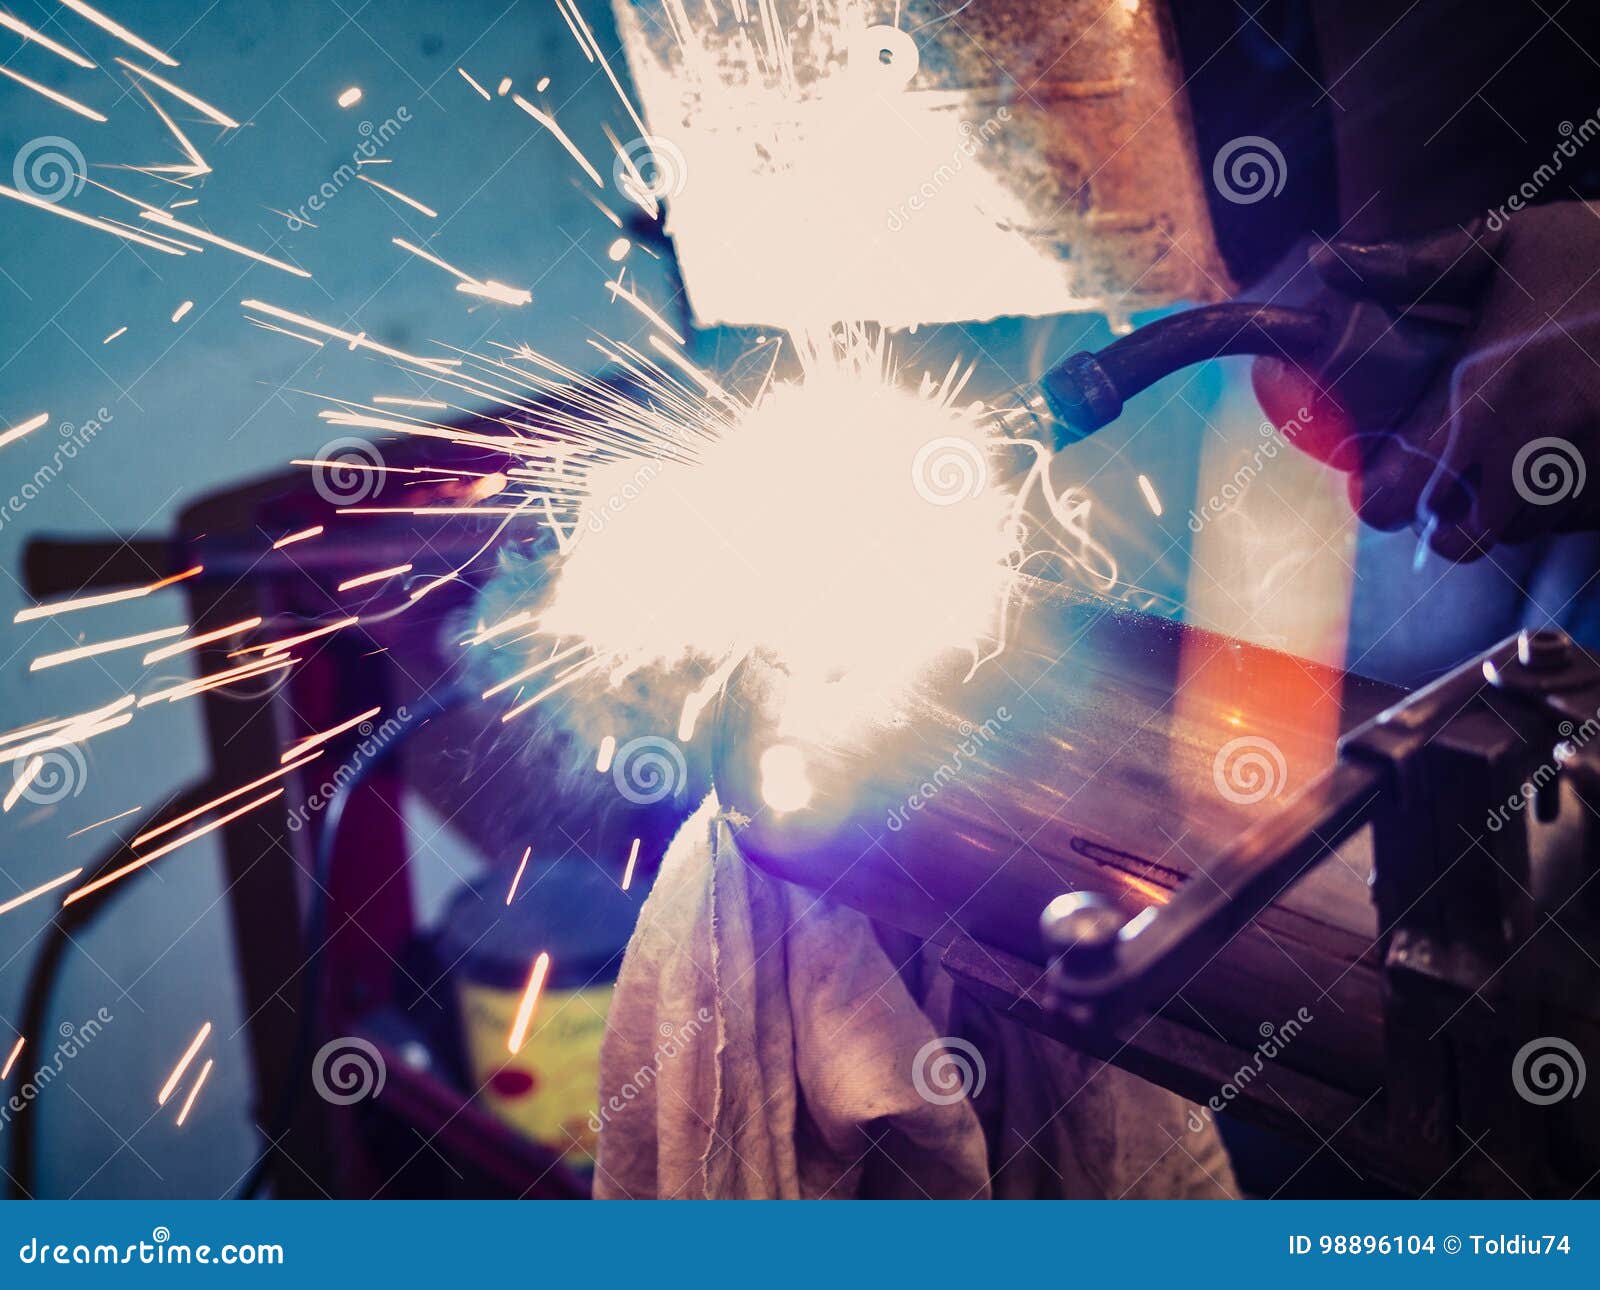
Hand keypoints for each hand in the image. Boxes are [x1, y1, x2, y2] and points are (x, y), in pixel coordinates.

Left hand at [1254, 202, 1599, 561]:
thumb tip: (1324, 260)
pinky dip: (1560, 504)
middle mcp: (1537, 441)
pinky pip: (1578, 520)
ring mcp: (1592, 467)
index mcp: (1487, 391)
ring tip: (1504, 465)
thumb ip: (1412, 265)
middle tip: (1444, 486)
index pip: (1399, 495)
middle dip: (1445, 519)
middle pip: (1463, 537)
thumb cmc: (1597, 252)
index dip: (1382, 498)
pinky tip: (1559, 458)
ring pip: (1522, 532)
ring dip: (1503, 513)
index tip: (1383, 478)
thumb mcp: (1506, 242)